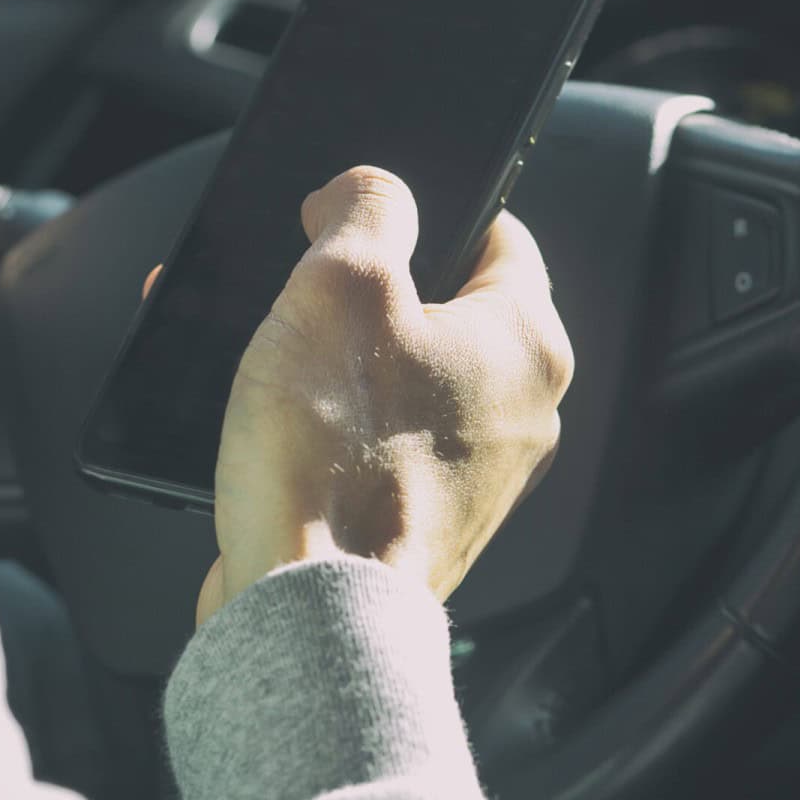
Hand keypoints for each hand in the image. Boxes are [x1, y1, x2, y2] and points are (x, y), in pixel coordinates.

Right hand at [186, 166, 573, 625]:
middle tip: (308, 287)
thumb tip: (370, 188)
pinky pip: (375, 442)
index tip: (369, 210)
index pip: (501, 232)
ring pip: (402, 377)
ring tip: (275, 352)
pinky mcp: (418, 522)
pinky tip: (271, 417)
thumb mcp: (340, 282)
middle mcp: (519, 412)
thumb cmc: (336, 460)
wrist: (304, 611)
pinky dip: (328, 421)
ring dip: (336, 355)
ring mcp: (472, 476)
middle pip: (444, 308)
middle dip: (367, 289)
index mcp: (528, 344)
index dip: (428, 205)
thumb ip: (366, 207)